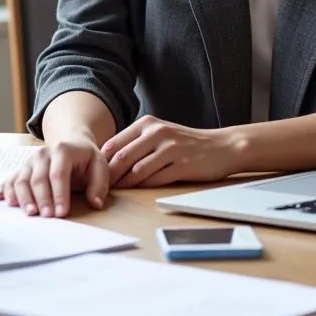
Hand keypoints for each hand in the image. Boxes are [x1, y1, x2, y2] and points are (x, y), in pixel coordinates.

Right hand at [0, 138, 109, 216]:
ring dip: (23, 197)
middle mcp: (42, 154)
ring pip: (21, 179)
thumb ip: (99, 184)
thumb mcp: (99, 165)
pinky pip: (10, 179)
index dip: (59, 194)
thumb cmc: (85, 159)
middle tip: (46, 217)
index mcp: (62, 150)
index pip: (58, 174)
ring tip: (29, 213)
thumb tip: (96, 203)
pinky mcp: (21, 169)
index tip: (62, 213)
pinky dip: (4, 189)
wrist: (70, 144)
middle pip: (38, 178)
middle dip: (42, 199)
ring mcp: (29, 161)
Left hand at [103, 116, 236, 187]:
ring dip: (124, 183)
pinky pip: (156, 179)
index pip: (115, 142)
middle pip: (123, 156)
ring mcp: (171, 148)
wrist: (222, 146)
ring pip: (138, 170)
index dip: (101, 160)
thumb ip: (136, 141)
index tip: (93, 173)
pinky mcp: (182, 164)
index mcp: (147, 123)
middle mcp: (157, 132)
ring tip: (114, 192)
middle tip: (98, 187)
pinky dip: (143, 187)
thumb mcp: (159, 133)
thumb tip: (107, 157)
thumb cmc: (185, 142)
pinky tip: (137, 191)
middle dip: (108, 174)